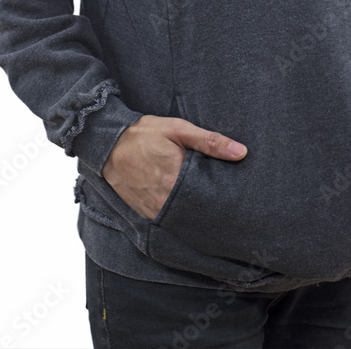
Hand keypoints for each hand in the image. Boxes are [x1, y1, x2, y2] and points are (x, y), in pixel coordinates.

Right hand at [102, 114, 247, 219]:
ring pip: (181, 219)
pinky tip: (186, 209)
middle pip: (196, 211)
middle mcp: (163, 200)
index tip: (232, 196)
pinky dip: (177, 216)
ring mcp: (152, 209)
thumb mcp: (179, 129)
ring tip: (207, 206)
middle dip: (209, 208)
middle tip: (224, 204)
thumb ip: (210, 141)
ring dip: (193, 213)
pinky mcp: (143, 213)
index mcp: (175, 179)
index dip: (221, 197)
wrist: (108, 142)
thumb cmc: (145, 133)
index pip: (208, 197)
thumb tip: (241, 152)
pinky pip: (166, 221)